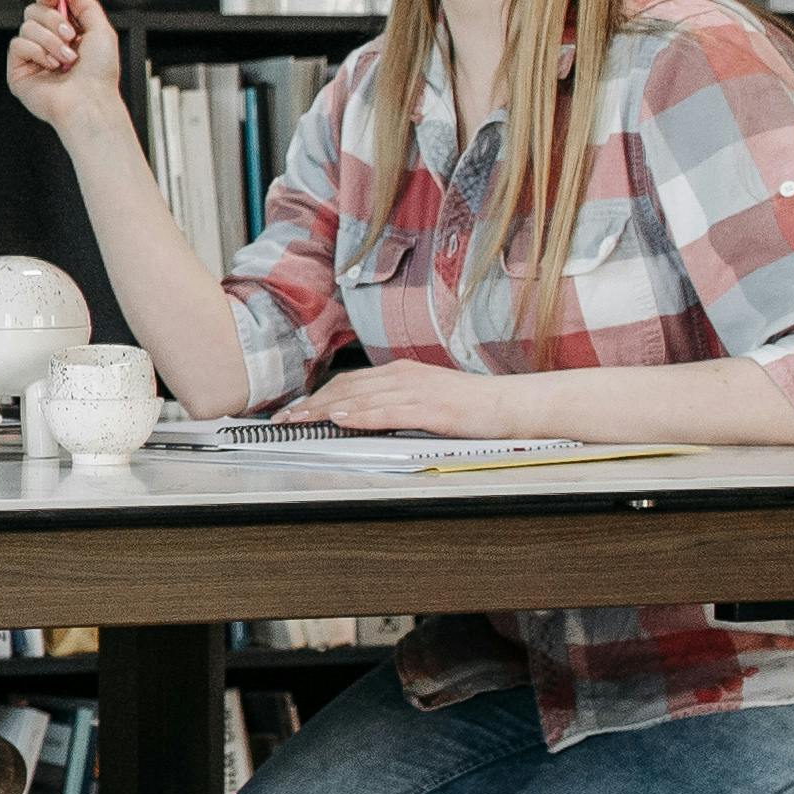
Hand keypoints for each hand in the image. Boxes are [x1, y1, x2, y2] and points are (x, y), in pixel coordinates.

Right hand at [6, 0, 122, 136]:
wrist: (90, 100)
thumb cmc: (99, 75)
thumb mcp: (102, 31)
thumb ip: (86, 5)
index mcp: (66, 32)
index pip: (48, 3)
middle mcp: (48, 42)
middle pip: (34, 10)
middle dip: (54, 19)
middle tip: (70, 36)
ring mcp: (32, 56)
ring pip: (27, 26)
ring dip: (50, 40)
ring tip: (65, 58)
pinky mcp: (18, 69)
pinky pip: (18, 44)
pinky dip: (37, 52)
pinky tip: (50, 65)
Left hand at [286, 360, 518, 436]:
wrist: (508, 404)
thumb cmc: (469, 405)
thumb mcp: (424, 397)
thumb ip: (393, 401)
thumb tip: (360, 414)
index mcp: (400, 371)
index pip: (348, 382)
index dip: (318, 396)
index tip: (295, 411)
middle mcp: (403, 376)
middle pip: (347, 389)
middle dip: (312, 405)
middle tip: (285, 420)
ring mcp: (417, 391)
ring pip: (360, 399)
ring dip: (327, 411)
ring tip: (301, 422)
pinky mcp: (430, 408)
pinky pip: (388, 411)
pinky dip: (361, 415)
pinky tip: (342, 420)